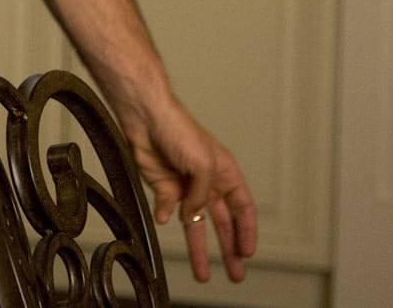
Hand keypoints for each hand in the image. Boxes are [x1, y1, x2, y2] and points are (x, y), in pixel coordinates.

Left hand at [116, 97, 257, 283]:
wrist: (145, 118)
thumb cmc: (179, 130)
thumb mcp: (203, 165)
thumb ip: (202, 196)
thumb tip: (191, 216)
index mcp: (225, 174)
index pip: (243, 208)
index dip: (247, 231)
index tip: (247, 253)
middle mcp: (207, 184)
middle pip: (222, 224)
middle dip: (228, 250)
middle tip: (235, 274)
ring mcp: (185, 187)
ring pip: (195, 225)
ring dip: (198, 249)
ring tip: (203, 274)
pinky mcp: (163, 187)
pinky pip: (167, 208)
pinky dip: (166, 214)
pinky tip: (165, 216)